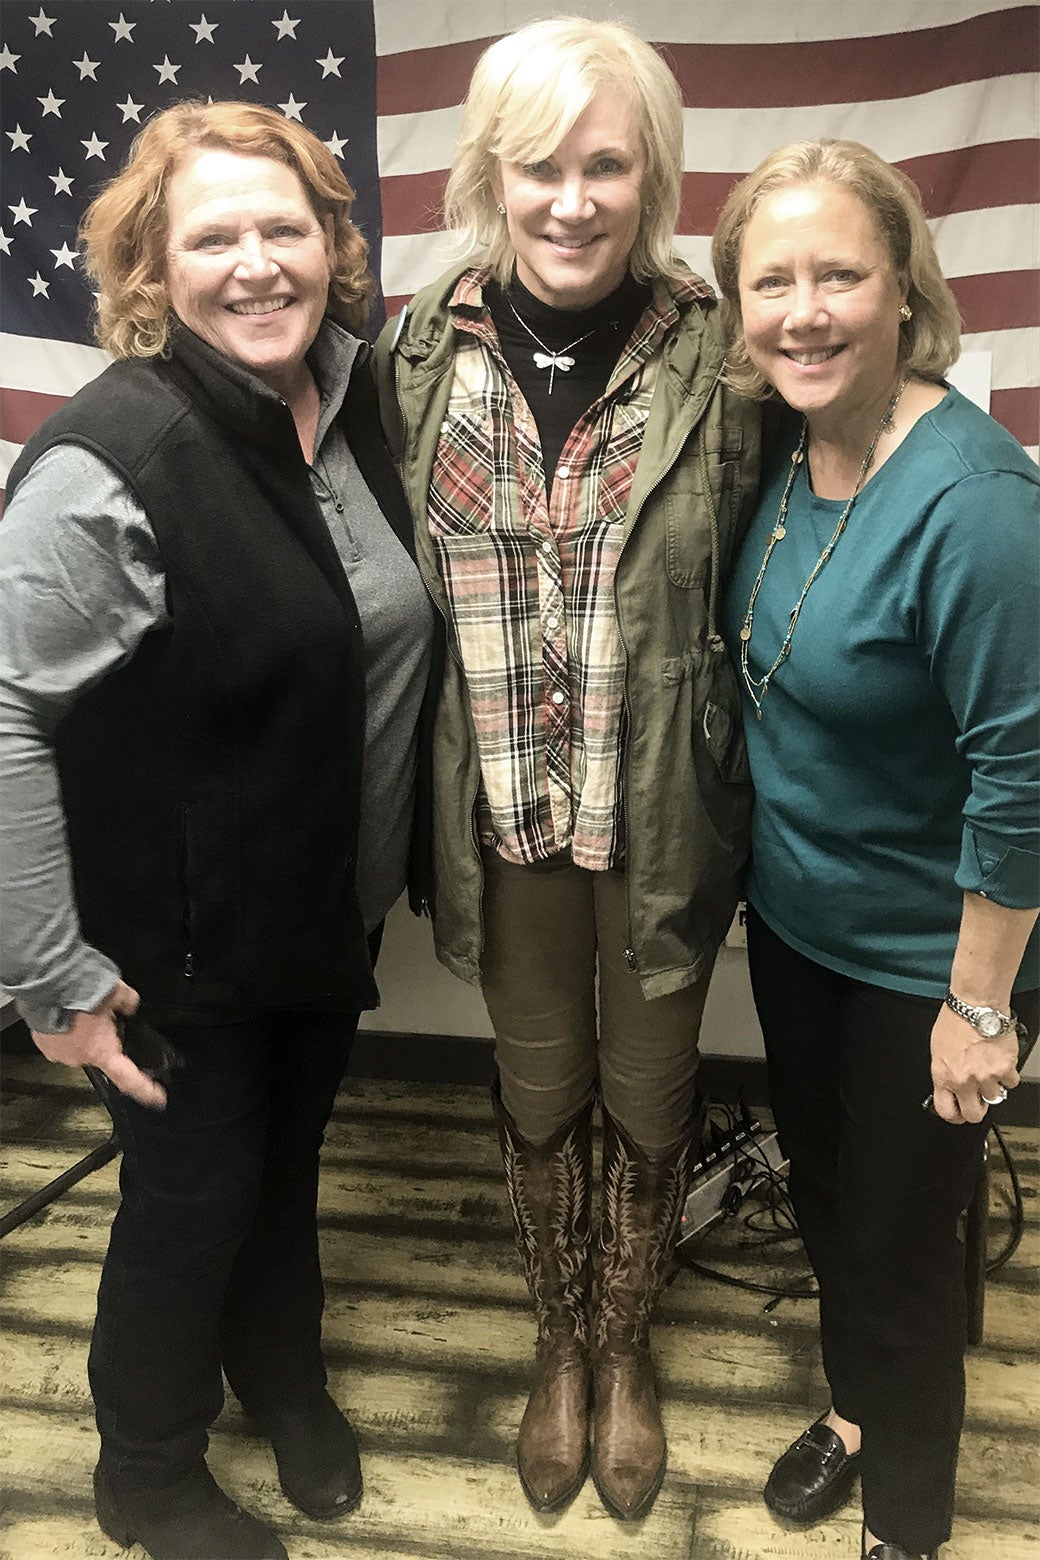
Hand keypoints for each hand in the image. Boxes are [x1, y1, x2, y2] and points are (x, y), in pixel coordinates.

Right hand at [31, 981, 166, 1109]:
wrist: (47, 984)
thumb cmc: (80, 991)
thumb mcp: (118, 992)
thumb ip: (129, 1002)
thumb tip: (130, 1004)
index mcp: (102, 1052)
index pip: (129, 1078)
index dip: (145, 1090)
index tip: (157, 1098)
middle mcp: (80, 1058)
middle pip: (102, 1053)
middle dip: (105, 1038)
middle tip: (105, 1016)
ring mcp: (59, 1054)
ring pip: (80, 1046)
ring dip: (84, 1033)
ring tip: (83, 1011)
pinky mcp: (43, 1045)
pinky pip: (60, 1041)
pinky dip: (66, 1030)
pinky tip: (67, 1014)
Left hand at [928, 1003, 1019, 1123]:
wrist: (976, 1006)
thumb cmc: (955, 1021)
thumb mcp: (937, 1050)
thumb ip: (945, 1071)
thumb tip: (949, 1084)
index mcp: (943, 1076)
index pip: (946, 1111)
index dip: (954, 1116)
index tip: (959, 1112)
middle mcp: (964, 1081)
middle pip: (973, 1115)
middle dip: (976, 1110)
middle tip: (978, 1100)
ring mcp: (986, 1077)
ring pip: (994, 1098)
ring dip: (993, 1087)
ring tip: (988, 1069)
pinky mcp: (1005, 1069)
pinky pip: (1011, 1083)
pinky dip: (1008, 1075)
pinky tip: (1000, 1062)